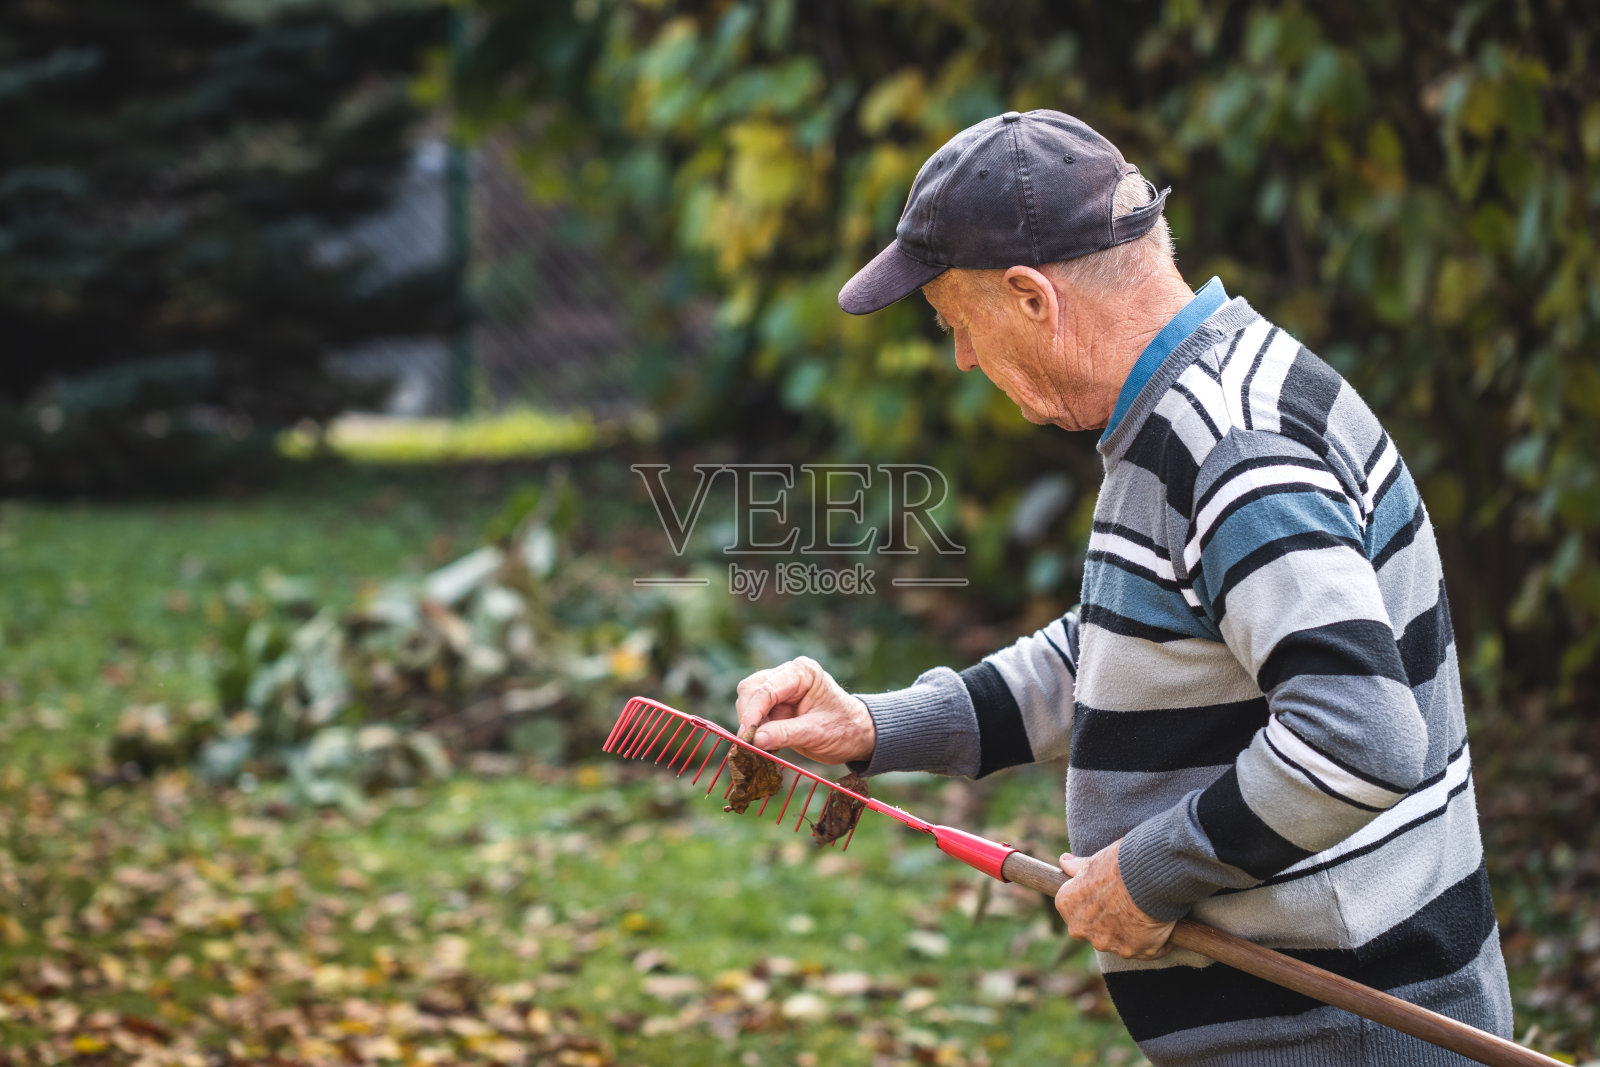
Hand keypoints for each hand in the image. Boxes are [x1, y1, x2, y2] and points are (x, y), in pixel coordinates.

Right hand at [734, 656, 874, 764]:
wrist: (857, 736)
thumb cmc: (845, 729)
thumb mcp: (817, 733)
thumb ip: (785, 734)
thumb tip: (754, 740)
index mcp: (803, 672)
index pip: (767, 689)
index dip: (752, 713)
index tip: (746, 737)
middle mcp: (788, 674)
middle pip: (751, 690)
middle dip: (748, 717)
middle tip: (750, 745)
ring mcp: (780, 688)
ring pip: (748, 700)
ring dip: (749, 725)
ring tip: (760, 747)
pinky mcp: (775, 704)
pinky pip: (754, 714)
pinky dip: (754, 730)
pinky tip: (763, 745)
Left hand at [1055, 839, 1175, 959]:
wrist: (1150, 877)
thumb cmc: (1120, 864)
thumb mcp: (1095, 860)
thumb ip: (1078, 867)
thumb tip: (1065, 861)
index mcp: (1067, 904)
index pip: (1074, 907)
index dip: (1093, 899)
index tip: (1108, 892)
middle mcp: (1081, 929)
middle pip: (1094, 929)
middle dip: (1108, 920)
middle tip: (1128, 902)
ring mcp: (1107, 943)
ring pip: (1118, 941)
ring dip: (1131, 932)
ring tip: (1148, 911)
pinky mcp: (1132, 951)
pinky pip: (1144, 950)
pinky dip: (1154, 941)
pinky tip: (1163, 925)